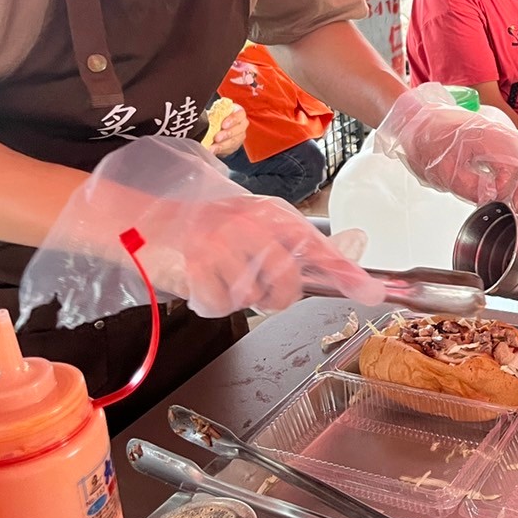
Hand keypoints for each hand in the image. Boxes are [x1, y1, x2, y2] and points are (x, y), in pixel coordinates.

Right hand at [17, 137, 386, 329]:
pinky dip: (209, 302)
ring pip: (250, 299)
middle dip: (273, 298)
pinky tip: (199, 282)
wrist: (143, 212)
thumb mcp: (251, 223)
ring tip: (218, 275)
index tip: (375, 294)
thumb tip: (338, 270)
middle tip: (253, 287)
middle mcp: (251, 224)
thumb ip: (288, 246)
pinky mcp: (195, 262)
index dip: (348, 273)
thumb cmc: (204, 222)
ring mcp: (222, 243)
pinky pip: (219, 305)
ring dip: (236, 298)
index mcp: (270, 213)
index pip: (317, 247)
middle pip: (285, 287)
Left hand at [210, 105, 247, 158]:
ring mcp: (239, 136)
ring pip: (234, 141)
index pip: (240, 114)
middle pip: (238, 129)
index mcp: (238, 112)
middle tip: (216, 138)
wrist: (212, 127)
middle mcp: (241, 124)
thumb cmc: (214, 117)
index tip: (223, 125)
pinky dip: (220, 150)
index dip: (233, 119)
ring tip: (213, 147)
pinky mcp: (235, 146)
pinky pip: (230, 149)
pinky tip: (213, 150)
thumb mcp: (213, 113)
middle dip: (227, 134)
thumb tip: (202, 116)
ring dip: (223, 145)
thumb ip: (213, 114)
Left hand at [375, 84, 517, 211]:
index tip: (496, 202)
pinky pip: (512, 154)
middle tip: (515, 209)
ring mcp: (495, 133)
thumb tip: (490, 198)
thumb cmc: (424, 139)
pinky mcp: (491, 137)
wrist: (415, 120)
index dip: (506, 189)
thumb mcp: (443, 170)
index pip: (512, 167)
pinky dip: (514, 172)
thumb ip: (470, 186)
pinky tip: (506, 187)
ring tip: (513, 202)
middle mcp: (496, 132)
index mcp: (486, 137)